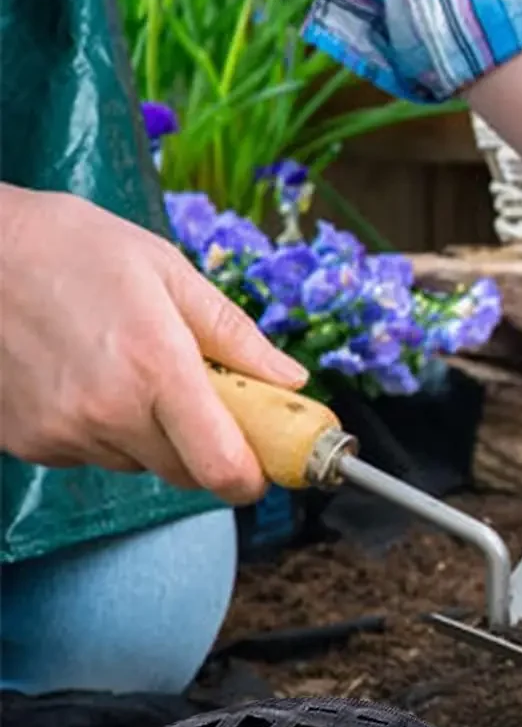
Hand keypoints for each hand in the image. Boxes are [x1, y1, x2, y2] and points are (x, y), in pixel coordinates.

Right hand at [0, 187, 307, 503]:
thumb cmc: (74, 249)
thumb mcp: (170, 273)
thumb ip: (236, 336)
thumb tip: (290, 379)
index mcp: (157, 367)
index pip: (221, 466)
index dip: (253, 477)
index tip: (267, 463)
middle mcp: (108, 412)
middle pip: (186, 473)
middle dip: (209, 448)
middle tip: (206, 398)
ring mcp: (62, 433)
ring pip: (139, 463)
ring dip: (154, 435)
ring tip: (131, 369)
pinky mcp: (26, 441)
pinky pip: (90, 454)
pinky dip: (105, 430)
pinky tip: (89, 378)